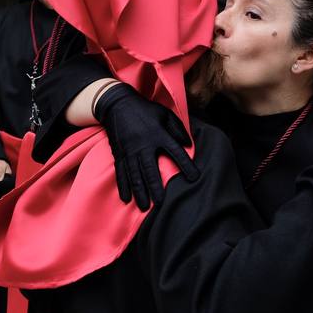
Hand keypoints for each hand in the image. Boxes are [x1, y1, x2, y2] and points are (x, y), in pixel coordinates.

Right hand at [94, 83, 199, 209]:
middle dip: (155, 188)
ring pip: (134, 176)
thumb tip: (189, 144)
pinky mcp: (119, 154)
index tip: (194, 177)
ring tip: (144, 207)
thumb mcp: (165, 114)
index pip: (175, 152)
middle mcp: (143, 146)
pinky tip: (126, 198)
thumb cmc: (145, 110)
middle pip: (150, 170)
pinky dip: (123, 186)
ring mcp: (129, 151)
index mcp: (158, 135)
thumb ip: (178, 129)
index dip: (186, 165)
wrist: (117, 104)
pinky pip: (121, 173)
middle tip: (161, 204)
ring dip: (139, 192)